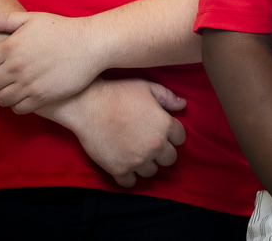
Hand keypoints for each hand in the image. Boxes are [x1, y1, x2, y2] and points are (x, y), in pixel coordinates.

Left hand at [0, 11, 103, 112]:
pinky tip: (22, 97)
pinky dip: (16, 104)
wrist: (91, 45)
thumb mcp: (33, 19)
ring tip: (7, 90)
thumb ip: (6, 20)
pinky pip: (18, 108)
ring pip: (1, 99)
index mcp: (9, 47)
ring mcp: (28, 84)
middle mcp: (15, 67)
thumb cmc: (62, 29)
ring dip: (1, 95)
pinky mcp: (42, 96)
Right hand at [42, 77, 185, 187]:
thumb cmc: (119, 93)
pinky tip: (125, 166)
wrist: (88, 105)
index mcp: (165, 125)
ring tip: (136, 154)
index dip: (172, 134)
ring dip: (146, 164)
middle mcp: (155, 146)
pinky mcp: (118, 169)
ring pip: (151, 172)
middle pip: (169, 159)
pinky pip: (130, 183)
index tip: (162, 131)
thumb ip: (167, 97)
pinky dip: (129, 177)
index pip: (180, 138)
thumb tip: (182, 104)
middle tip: (150, 144)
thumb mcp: (147, 88)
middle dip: (162, 152)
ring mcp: (137, 160)